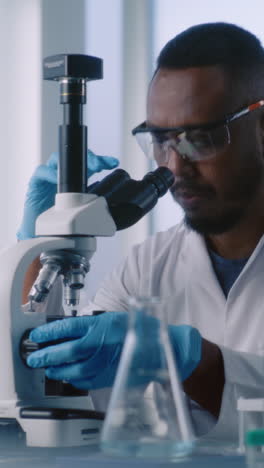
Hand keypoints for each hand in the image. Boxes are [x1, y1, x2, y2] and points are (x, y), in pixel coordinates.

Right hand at [17, 150, 118, 239]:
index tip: (113, 162)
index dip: (101, 161)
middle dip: (90, 158)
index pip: (89, 164)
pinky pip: (42, 172)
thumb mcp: (83, 210)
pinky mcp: (36, 182)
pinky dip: (50, 173)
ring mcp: (49, 176)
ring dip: (70, 162)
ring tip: (79, 169)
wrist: (42, 231)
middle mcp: (63, 173)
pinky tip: (58, 178)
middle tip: (100, 164)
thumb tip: (112, 205)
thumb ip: (94, 204)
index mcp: (76, 178)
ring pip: (58, 159)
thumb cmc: (62, 219)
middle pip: (75, 158)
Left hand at [27, 312, 201, 389]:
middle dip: (47, 354)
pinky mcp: (112, 376)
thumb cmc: (141, 329)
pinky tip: (70, 378)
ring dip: (58, 370)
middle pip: (67, 351)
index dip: (48, 332)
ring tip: (49, 369)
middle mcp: (102, 344)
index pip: (67, 328)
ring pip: (75, 369)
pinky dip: (75, 381)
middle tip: (34, 357)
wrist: (164, 347)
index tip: (37, 335)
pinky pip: (88, 381)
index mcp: (101, 325)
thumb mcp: (114, 318)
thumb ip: (93, 324)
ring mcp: (107, 362)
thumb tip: (71, 329)